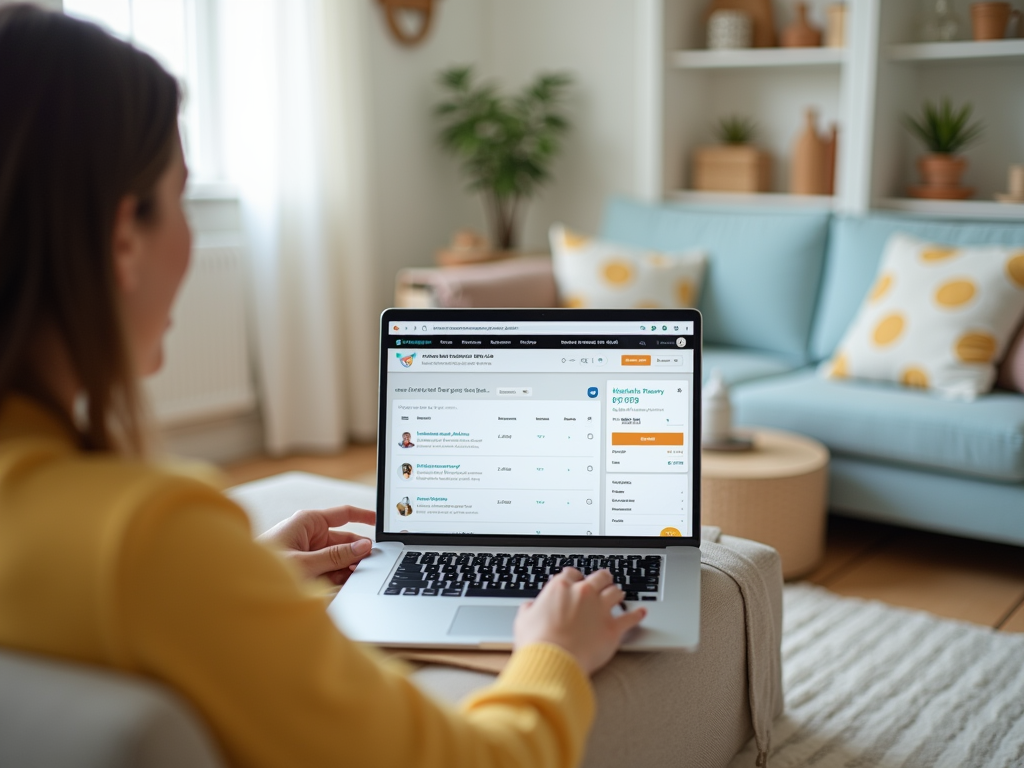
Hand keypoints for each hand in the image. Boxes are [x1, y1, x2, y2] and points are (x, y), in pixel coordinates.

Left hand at [257, 506, 375, 585]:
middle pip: (345, 541)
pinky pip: (330, 571)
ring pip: (339, 559)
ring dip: (347, 569)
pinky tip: (342, 586)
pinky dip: (337, 579)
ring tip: (355, 579)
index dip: (365, 517)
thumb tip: (363, 547)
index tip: (383, 523)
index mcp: (309, 522)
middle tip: (371, 566)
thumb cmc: (264, 568)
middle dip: (357, 554)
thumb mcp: (305, 563)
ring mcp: (309, 552)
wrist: (239, 589)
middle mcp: (310, 534)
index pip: (345, 514)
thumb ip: (336, 556)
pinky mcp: (307, 569)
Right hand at [513, 568, 645, 674]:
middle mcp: (584, 593)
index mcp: (561, 588)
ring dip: (617, 593)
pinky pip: (631, 617)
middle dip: (602, 579)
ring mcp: (600, 609)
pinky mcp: (613, 628)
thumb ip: (530, 609)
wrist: (552, 661)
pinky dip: (637, 614)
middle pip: (599, 577)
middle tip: (603, 581)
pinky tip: (641, 611)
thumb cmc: (537, 642)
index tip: (575, 581)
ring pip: (616, 592)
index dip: (574, 577)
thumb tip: (530, 608)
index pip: (571, 574)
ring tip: (618, 594)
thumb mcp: (523, 620)